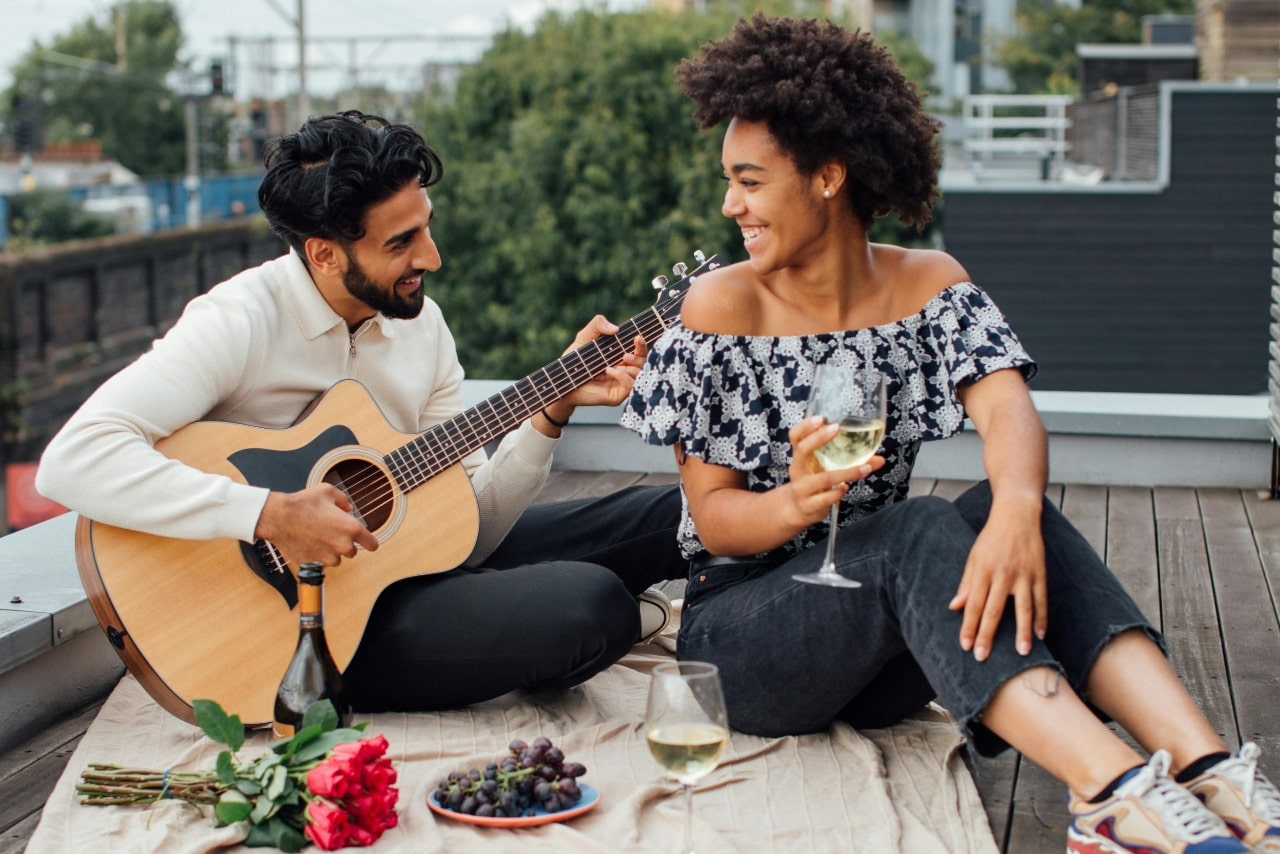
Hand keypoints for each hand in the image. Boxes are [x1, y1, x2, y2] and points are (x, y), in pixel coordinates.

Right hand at [254, 484, 379, 566]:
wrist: (278, 517)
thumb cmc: (303, 504)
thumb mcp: (328, 491)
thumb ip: (343, 500)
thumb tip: (348, 508)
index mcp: (351, 528)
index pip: (372, 544)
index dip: (369, 542)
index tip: (366, 541)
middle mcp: (342, 545)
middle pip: (353, 552)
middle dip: (345, 543)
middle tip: (332, 532)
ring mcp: (328, 556)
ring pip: (337, 559)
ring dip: (332, 551)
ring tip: (319, 536)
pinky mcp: (314, 562)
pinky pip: (320, 562)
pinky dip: (317, 555)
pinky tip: (308, 542)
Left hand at [544, 316, 646, 422]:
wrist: (563, 379)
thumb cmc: (574, 359)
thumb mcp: (585, 337)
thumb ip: (598, 324)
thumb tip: (616, 328)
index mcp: (620, 356)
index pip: (639, 351)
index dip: (642, 344)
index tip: (637, 337)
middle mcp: (624, 370)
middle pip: (643, 362)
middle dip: (639, 355)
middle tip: (625, 354)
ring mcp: (621, 384)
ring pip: (639, 375)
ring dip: (631, 368)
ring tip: (612, 365)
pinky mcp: (616, 396)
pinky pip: (629, 387)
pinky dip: (623, 377)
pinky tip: (609, 371)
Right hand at [783, 415, 884, 529]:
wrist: (797, 509)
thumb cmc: (814, 482)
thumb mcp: (825, 469)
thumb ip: (850, 462)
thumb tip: (880, 459)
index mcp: (801, 457)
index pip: (796, 436)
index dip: (805, 426)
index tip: (821, 418)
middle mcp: (798, 469)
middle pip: (803, 450)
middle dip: (818, 438)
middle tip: (837, 428)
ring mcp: (802, 488)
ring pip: (823, 478)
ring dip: (847, 473)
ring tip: (865, 468)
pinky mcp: (809, 504)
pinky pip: (825, 498)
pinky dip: (838, 493)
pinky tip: (845, 488)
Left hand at [948, 505, 1046, 660]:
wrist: (1016, 515)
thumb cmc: (991, 538)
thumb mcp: (974, 557)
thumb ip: (966, 583)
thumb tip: (954, 607)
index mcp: (983, 571)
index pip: (974, 604)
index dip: (969, 626)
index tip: (966, 646)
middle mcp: (1003, 574)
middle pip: (994, 610)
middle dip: (988, 635)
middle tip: (983, 657)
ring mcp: (1023, 574)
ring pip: (1023, 608)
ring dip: (1022, 632)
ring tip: (1022, 653)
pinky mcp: (1040, 573)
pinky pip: (1042, 599)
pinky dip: (1042, 618)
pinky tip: (1041, 634)